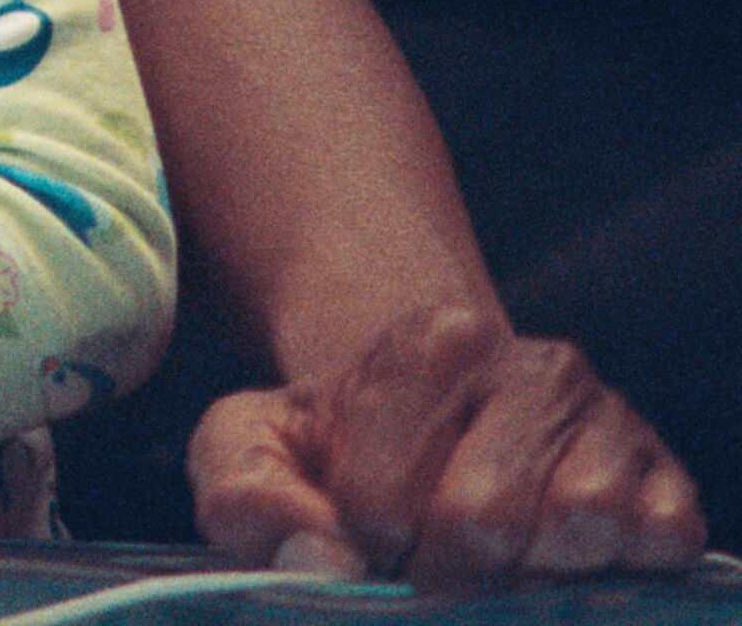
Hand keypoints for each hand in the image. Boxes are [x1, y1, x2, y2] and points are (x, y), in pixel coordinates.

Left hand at [189, 304, 707, 587]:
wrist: (435, 424)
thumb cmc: (338, 444)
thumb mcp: (252, 446)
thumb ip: (243, 492)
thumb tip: (318, 556)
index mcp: (433, 340)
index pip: (382, 494)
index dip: (363, 536)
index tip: (364, 526)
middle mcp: (537, 364)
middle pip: (481, 519)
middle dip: (438, 564)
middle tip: (425, 551)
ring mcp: (611, 419)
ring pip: (574, 528)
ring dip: (520, 568)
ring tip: (487, 551)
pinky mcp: (665, 480)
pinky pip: (651, 540)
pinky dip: (602, 567)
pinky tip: (551, 553)